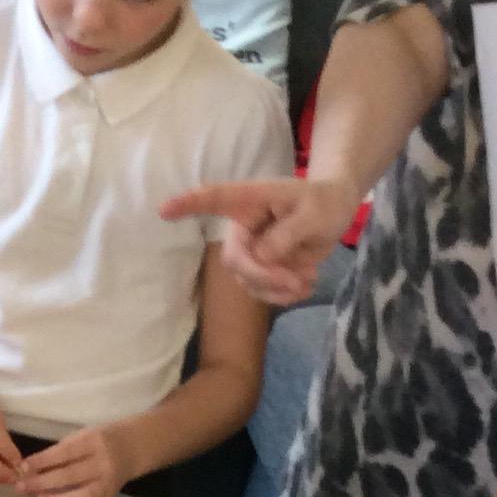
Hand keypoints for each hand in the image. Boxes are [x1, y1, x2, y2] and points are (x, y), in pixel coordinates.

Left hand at [17, 425, 128, 496]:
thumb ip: (60, 452)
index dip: (43, 461)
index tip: (23, 467)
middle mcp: (102, 464)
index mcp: (94, 442)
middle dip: (43, 482)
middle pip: (70, 476)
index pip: (65, 453)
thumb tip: (31, 469)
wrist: (131, 449)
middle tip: (22, 487)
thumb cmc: (99, 440)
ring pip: (81, 496)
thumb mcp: (82, 437)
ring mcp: (107, 484)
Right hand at [157, 174, 359, 307]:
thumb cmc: (322, 202)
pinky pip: (262, 292)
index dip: (188, 205)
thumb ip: (288, 233)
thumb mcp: (313, 212)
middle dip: (264, 276)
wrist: (333, 214)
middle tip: (298, 280)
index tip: (164, 211)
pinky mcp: (261, 271)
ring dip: (278, 289)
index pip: (214, 200)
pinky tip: (305, 284)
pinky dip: (284, 296)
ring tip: (307, 279)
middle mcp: (243, 227)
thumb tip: (262, 256)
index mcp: (249, 201)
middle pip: (235, 260)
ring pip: (248, 282)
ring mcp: (250, 251)